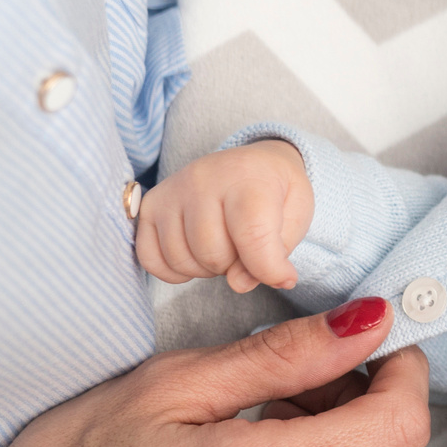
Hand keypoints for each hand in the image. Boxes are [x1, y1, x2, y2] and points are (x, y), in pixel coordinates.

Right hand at [136, 140, 312, 292]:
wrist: (252, 163)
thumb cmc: (276, 192)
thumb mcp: (296, 215)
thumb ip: (276, 252)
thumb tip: (239, 283)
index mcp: (247, 178)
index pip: (252, 235)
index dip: (267, 268)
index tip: (280, 275)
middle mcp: (202, 180)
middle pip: (213, 254)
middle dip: (234, 266)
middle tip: (244, 248)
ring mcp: (171, 191)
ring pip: (182, 260)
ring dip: (206, 268)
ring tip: (222, 246)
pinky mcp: (150, 205)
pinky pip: (151, 259)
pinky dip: (175, 270)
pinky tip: (195, 254)